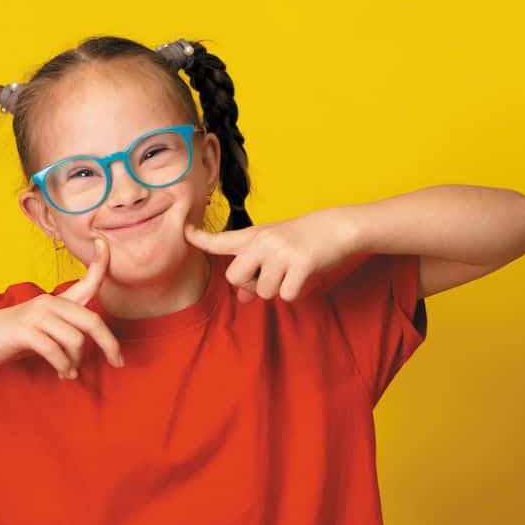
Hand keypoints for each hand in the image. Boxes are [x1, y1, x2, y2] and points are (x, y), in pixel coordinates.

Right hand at [0, 238, 123, 378]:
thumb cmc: (12, 335)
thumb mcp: (42, 327)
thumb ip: (66, 330)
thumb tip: (94, 347)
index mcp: (57, 301)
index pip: (86, 280)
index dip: (99, 261)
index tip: (103, 241)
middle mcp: (49, 303)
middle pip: (92, 321)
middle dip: (109, 344)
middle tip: (117, 362)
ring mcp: (37, 316)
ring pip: (76, 340)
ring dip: (76, 362)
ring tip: (70, 371)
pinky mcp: (26, 331)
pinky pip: (56, 352)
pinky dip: (64, 367)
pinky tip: (63, 374)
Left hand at [183, 208, 361, 302]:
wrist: (339, 227)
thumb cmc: (303, 239)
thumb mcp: (275, 250)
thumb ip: (255, 272)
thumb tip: (241, 297)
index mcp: (254, 235)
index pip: (221, 239)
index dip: (200, 237)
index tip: (184, 231)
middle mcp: (263, 241)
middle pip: (235, 277)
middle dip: (250, 285)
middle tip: (268, 277)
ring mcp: (281, 251)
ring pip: (264, 291)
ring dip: (277, 290)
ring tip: (291, 272)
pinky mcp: (301, 263)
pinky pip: (286, 294)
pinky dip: (295, 292)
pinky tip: (303, 276)